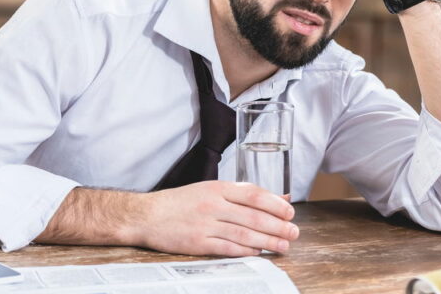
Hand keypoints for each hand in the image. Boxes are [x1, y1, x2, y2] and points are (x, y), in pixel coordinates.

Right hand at [138, 181, 298, 256]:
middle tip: (294, 233)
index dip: (275, 204)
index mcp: (218, 188)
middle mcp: (213, 204)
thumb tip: (279, 197)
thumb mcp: (211, 189)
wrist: (147, 215)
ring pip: (243, 233)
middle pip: (253, 216)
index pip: (254, 194)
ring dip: (267, 241)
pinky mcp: (198, 243)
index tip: (290, 213)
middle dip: (277, 226)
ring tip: (283, 246)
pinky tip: (258, 253)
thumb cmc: (180, 202)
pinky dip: (245, 251)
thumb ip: (244, 194)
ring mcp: (205, 224)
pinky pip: (226, 247)